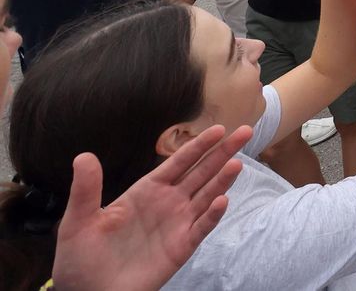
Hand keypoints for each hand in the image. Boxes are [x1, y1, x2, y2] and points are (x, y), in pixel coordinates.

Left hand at [52, 124, 250, 290]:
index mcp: (146, 191)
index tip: (218, 128)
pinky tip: (221, 201)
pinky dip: (213, 215)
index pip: (178, 162)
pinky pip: (201, 228)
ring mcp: (177, 225)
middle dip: (223, 153)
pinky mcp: (181, 247)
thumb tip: (84, 156)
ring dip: (222, 179)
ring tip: (237, 163)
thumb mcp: (78, 220)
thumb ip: (86, 189)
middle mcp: (168, 203)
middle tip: (245, 132)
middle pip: (201, 172)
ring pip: (207, 195)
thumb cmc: (81, 258)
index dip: (198, 145)